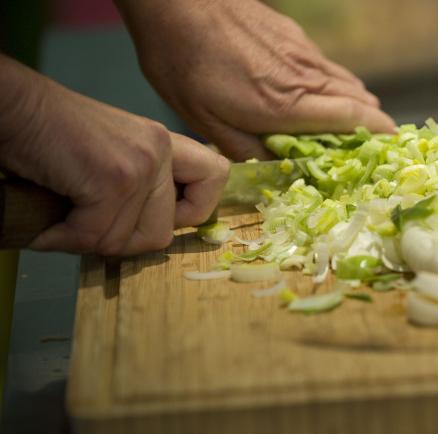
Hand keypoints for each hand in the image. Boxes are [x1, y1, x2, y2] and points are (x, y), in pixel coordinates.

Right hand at [0, 56, 229, 255]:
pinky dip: (65, 240)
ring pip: (128, 241)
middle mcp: (159, 150)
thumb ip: (141, 186)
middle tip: (87, 226)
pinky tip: (49, 225)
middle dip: (121, 241)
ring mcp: (140, 164)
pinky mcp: (112, 179)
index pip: (215, 177)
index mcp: (164, 142)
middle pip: (163, 232)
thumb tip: (152, 238)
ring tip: (63, 218)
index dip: (193, 210)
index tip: (160, 216)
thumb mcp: (112, 154)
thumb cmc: (49, 135)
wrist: (10, 107)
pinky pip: (96, 237)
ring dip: (88, 241)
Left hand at [117, 0, 395, 160]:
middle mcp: (304, 77)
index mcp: (285, 105)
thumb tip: (280, 164)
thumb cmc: (184, 63)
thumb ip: (248, 149)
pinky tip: (323, 94)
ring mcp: (302, 53)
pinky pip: (328, 67)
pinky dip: (338, 86)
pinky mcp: (294, 38)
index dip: (379, 134)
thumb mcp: (205, 121)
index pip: (353, 118)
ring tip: (356, 124)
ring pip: (347, 81)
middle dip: (374, 124)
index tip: (392, 149)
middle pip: (360, 100)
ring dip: (358, 104)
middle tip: (375, 145)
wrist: (177, 2)